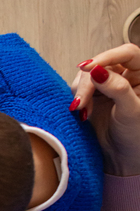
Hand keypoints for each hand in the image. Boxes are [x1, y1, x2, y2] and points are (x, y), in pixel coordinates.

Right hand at [70, 45, 139, 174]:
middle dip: (89, 82)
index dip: (107, 57)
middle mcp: (127, 75)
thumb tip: (97, 70)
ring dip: (81, 91)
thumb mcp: (131, 112)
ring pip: (88, 74)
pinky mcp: (95, 93)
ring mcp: (109, 83)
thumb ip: (117, 89)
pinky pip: (80, 86)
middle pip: (102, 64)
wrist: (121, 157)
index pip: (127, 53)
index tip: (88, 67)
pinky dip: (77, 97)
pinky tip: (82, 112)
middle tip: (81, 102)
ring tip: (82, 112)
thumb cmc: (135, 136)